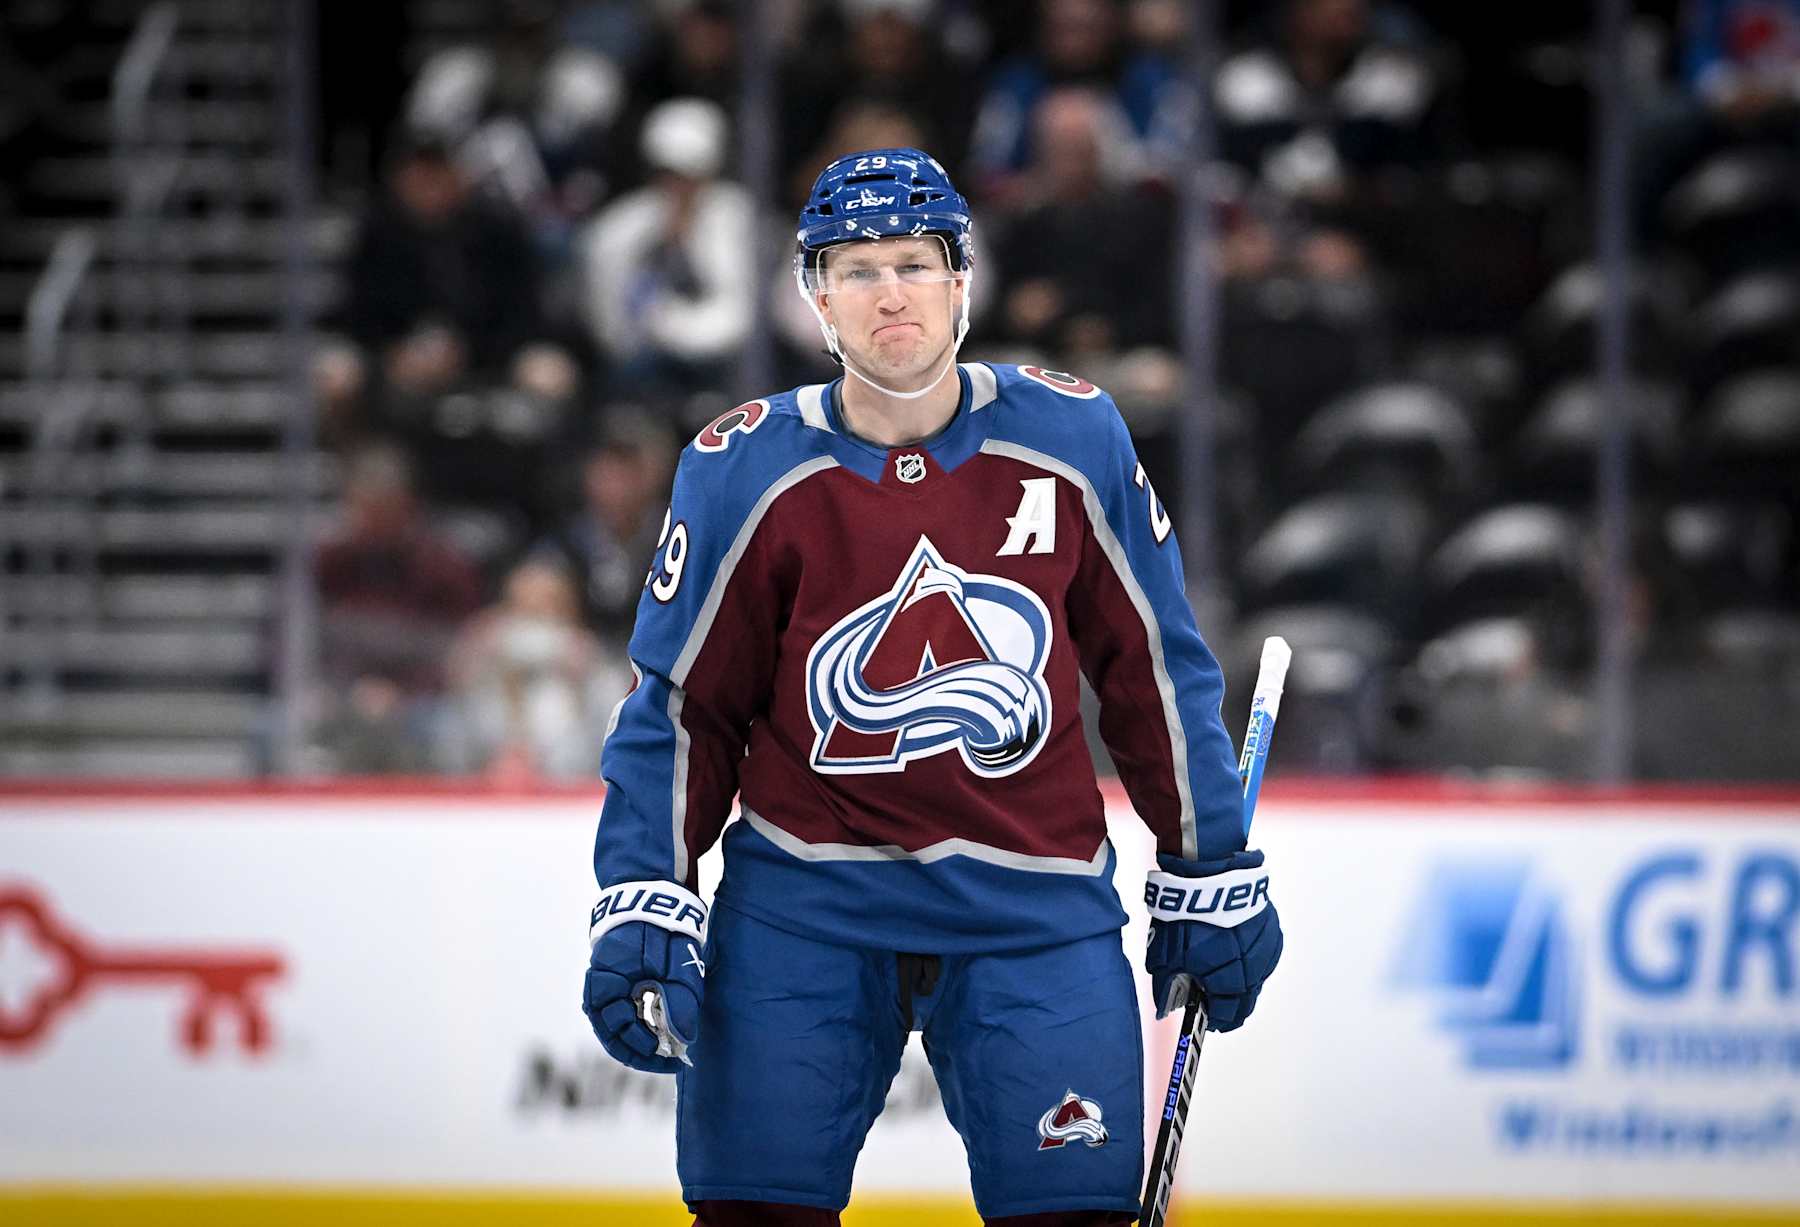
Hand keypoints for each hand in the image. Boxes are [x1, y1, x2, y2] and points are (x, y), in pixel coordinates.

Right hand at [582, 880, 707, 1073]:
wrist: (650, 888)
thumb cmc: (663, 925)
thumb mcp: (676, 963)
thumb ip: (679, 1002)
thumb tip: (683, 1041)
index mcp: (608, 983)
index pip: (619, 1035)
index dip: (645, 1054)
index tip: (672, 1059)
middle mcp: (598, 986)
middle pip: (612, 1035)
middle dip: (641, 1051)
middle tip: (672, 1058)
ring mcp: (604, 981)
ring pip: (614, 1025)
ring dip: (638, 1039)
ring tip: (666, 1047)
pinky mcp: (613, 977)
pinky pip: (619, 1009)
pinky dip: (637, 1022)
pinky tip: (658, 1027)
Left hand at [1144, 849, 1281, 1031]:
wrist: (1207, 871)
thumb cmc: (1184, 914)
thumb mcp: (1164, 955)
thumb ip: (1166, 987)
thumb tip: (1165, 1006)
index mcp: (1229, 981)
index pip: (1226, 1015)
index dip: (1215, 1020)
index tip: (1209, 1021)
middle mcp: (1254, 969)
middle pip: (1246, 1000)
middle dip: (1231, 1006)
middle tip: (1218, 1006)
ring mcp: (1266, 948)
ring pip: (1257, 976)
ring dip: (1242, 980)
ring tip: (1223, 975)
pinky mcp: (1271, 928)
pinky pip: (1263, 953)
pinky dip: (1251, 957)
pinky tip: (1236, 951)